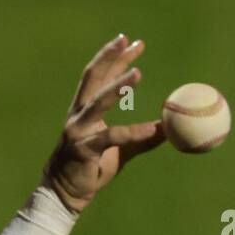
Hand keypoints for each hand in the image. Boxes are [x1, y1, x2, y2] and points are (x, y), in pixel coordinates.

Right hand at [43, 34, 164, 212]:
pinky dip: (132, 132)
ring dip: (117, 85)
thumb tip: (170, 129)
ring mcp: (78, 131)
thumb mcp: (120, 150)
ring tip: (137, 73)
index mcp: (84, 112)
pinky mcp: (83, 149)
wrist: (65, 195)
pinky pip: (111, 137)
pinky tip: (153, 129)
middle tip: (125, 40)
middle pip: (92, 78)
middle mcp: (78, 116)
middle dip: (108, 57)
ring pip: (98, 101)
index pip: (101, 77)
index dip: (116, 59)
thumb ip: (142, 139)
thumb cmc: (89, 170)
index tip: (135, 43)